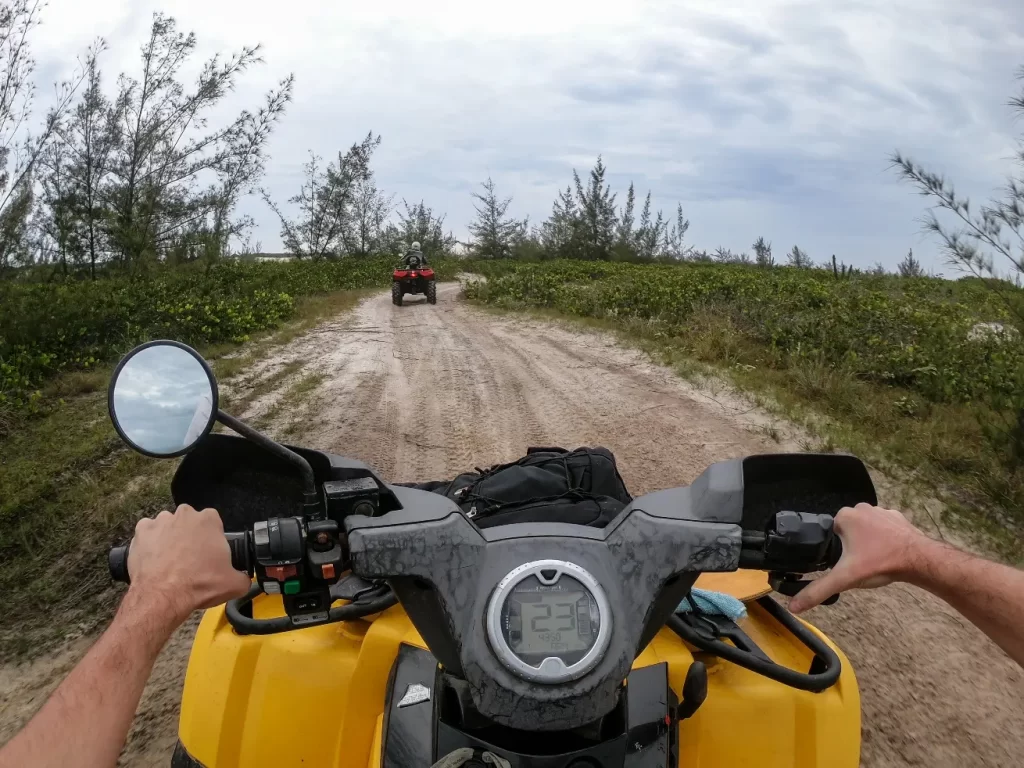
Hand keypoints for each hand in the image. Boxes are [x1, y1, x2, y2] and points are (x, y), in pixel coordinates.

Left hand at [126, 504, 251, 625]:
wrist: (164, 596)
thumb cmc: (198, 584)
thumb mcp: (234, 584)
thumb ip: (244, 577)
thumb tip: (244, 580)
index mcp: (209, 520)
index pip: (213, 522)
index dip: (211, 538)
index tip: (208, 552)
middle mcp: (184, 515)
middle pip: (189, 521)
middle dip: (190, 535)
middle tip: (190, 558)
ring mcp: (160, 521)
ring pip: (167, 525)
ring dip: (169, 538)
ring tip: (171, 560)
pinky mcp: (141, 532)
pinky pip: (147, 532)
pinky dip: (150, 542)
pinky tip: (154, 558)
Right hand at [788, 502, 930, 613]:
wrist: (920, 560)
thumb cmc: (879, 564)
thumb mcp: (845, 579)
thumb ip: (818, 590)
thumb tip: (793, 606)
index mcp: (845, 516)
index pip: (831, 534)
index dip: (836, 551)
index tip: (845, 564)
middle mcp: (862, 508)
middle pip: (848, 531)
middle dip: (851, 547)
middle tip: (859, 565)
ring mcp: (882, 510)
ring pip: (866, 529)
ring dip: (868, 542)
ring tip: (875, 560)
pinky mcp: (899, 518)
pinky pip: (884, 528)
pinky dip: (884, 539)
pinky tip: (888, 553)